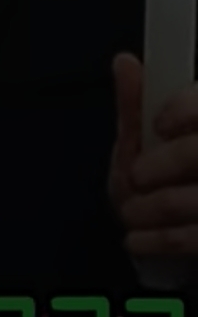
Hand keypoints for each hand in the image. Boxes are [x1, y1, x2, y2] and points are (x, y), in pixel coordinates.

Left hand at [110, 51, 197, 266]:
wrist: (173, 251)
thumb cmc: (164, 182)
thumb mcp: (144, 142)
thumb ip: (136, 105)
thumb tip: (125, 65)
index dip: (186, 109)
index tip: (160, 124)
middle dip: (163, 165)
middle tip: (139, 175)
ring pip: (195, 198)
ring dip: (153, 208)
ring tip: (135, 211)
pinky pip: (193, 237)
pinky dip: (158, 240)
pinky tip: (139, 238)